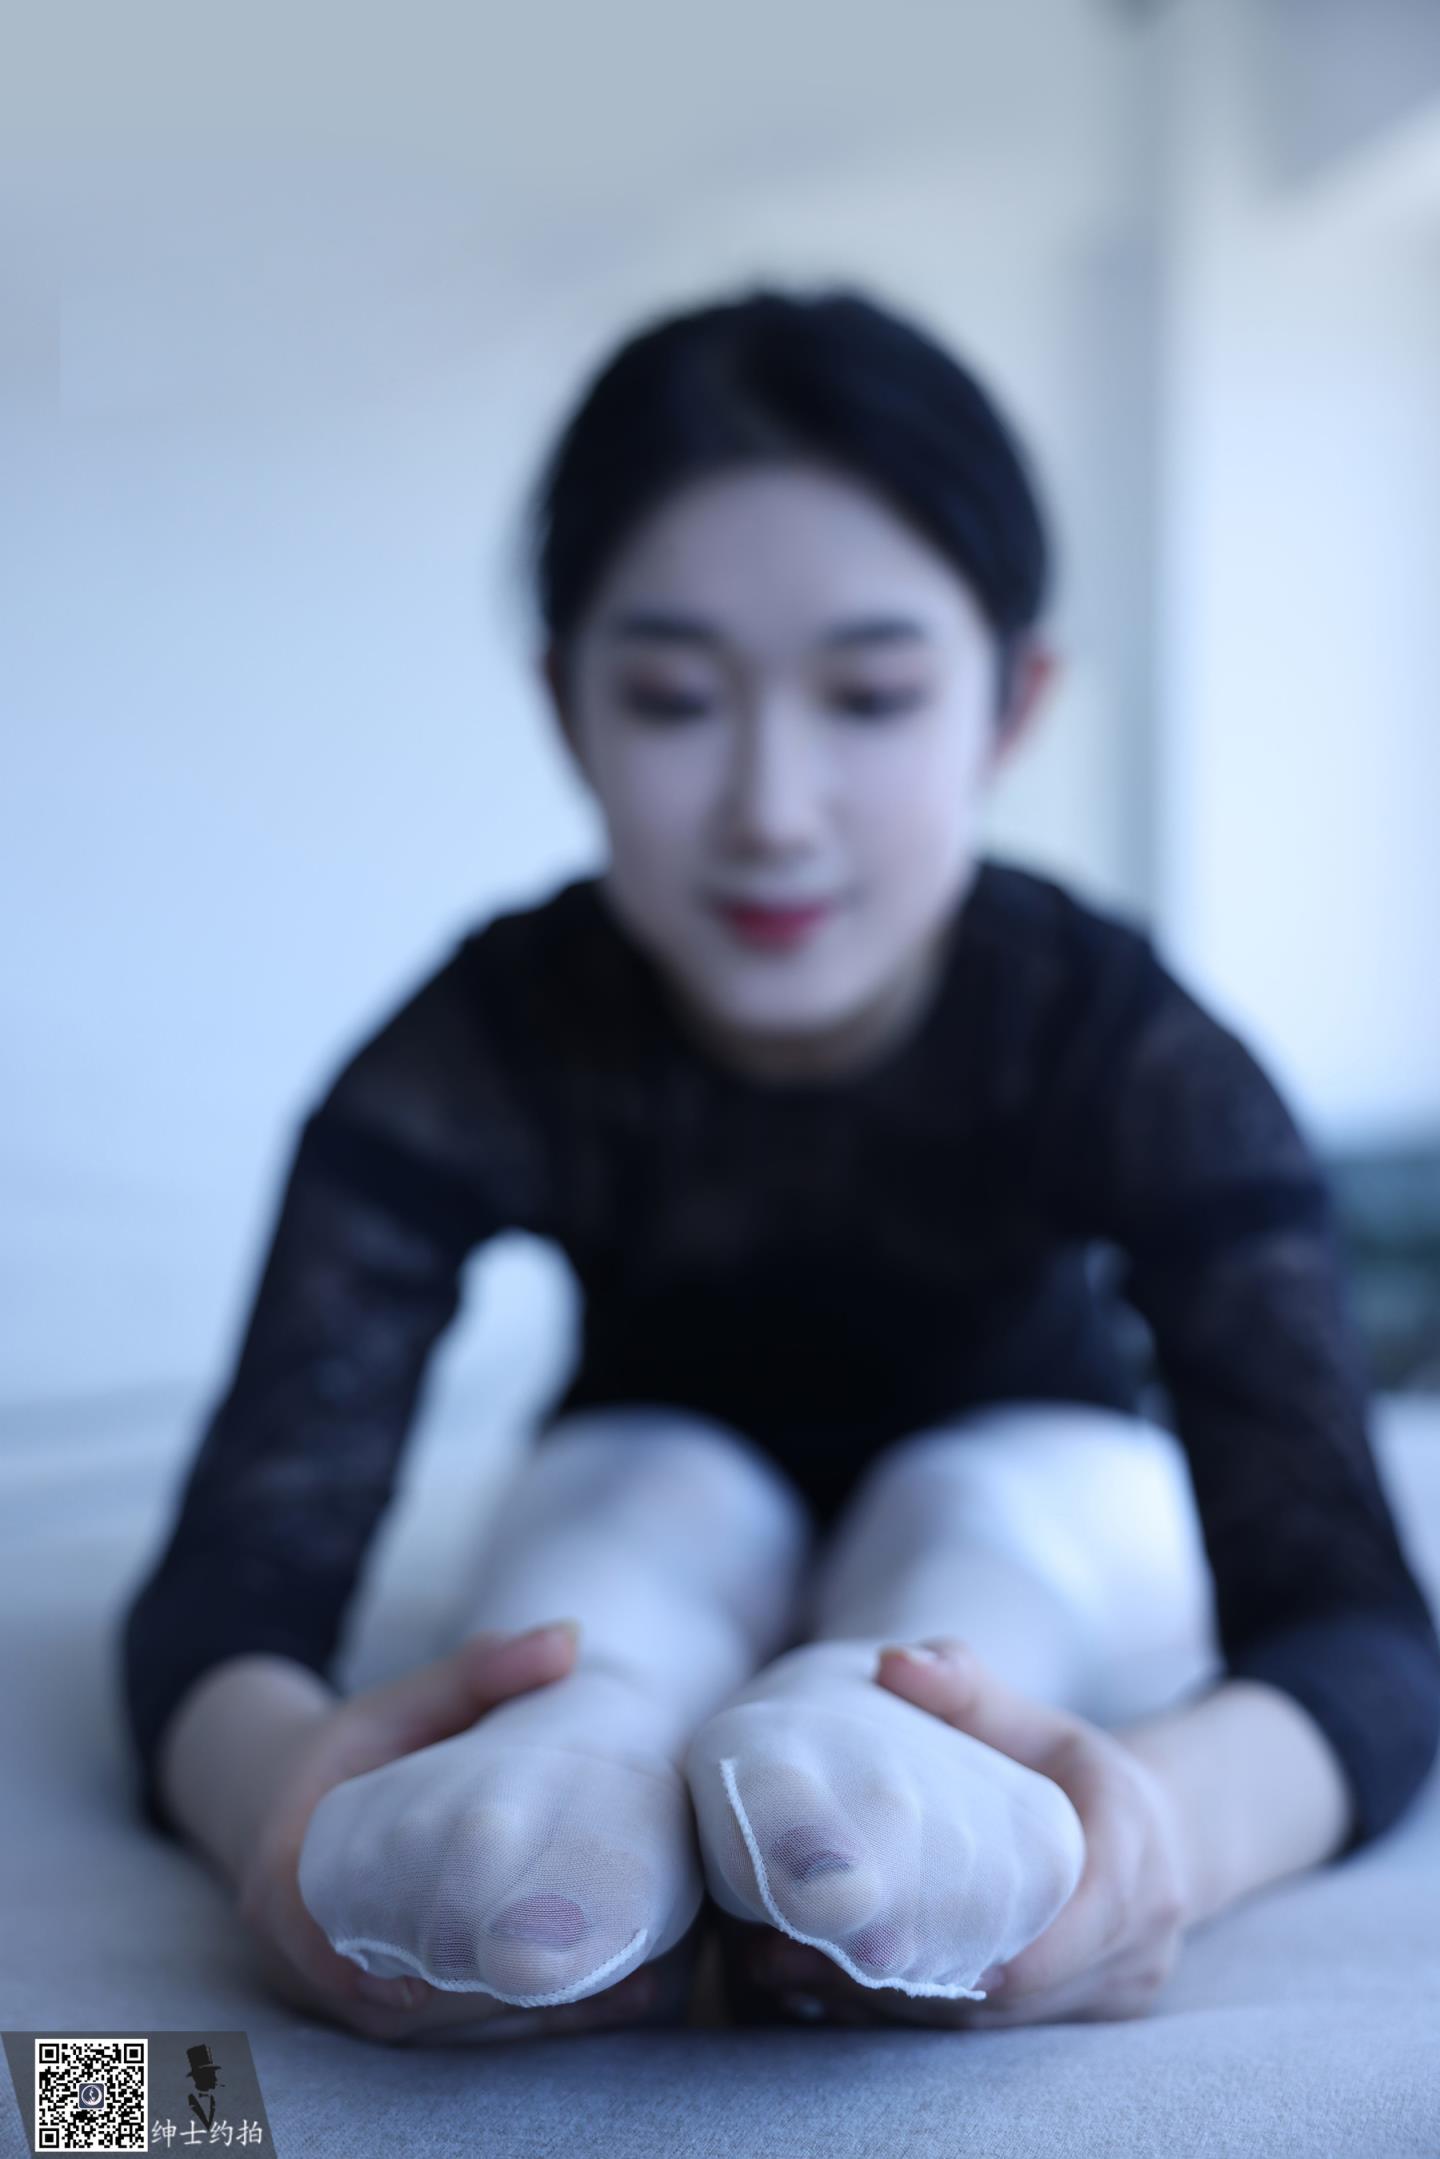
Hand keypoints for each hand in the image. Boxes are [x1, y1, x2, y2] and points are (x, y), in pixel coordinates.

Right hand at [235, 1623, 683, 2044]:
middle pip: (397, 2000)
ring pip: (435, 2027)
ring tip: (629, 1986)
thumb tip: (569, 1639)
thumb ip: (476, 1671)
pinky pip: (457, 2025)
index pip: (318, 1938)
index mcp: (286, 1878)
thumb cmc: (351, 1750)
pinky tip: (614, 1998)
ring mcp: (345, 1994)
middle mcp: (306, 1955)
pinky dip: (528, 2013)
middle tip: (595, 1968)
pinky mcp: (384, 2009)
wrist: (291, 1802)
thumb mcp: (399, 1703)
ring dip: (527, 2015)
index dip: (374, 1966)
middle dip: (494, 1995)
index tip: (443, 1975)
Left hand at [732, 1638, 1189, 2030]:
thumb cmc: (1072, 1765)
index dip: (978, 1954)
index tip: (883, 1949)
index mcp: (1131, 1858)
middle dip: (899, 1987)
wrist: (1155, 1827)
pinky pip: (994, 2035)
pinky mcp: (1082, 2022)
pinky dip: (914, 2017)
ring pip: (995, 2027)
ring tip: (786, 1974)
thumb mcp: (1028, 1715)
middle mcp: (1135, 1942)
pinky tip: (832, 1994)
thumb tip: (892, 1664)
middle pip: (1010, 1995)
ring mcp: (1116, 1992)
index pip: (1065, 1928)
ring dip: (893, 2012)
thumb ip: (964, 1684)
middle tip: (787, 1958)